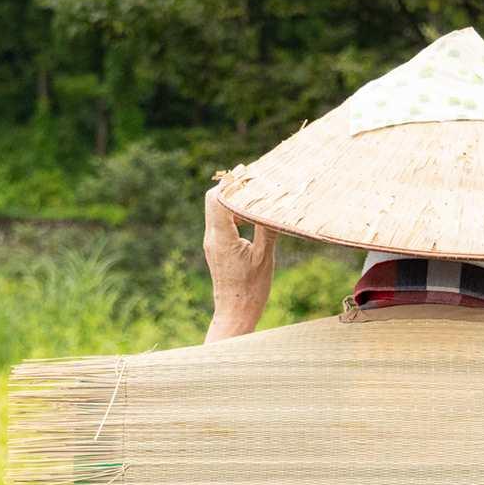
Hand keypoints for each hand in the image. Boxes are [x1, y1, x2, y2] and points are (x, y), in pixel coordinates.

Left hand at [203, 185, 275, 341]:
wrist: (235, 313)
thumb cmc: (251, 289)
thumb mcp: (264, 257)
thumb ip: (266, 228)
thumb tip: (271, 204)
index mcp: (222, 238)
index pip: (220, 199)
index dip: (233, 183)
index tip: (247, 171)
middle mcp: (212, 237)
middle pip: (213, 200)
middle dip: (231, 187)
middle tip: (251, 180)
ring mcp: (212, 242)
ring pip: (216, 210)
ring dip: (233, 200)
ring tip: (255, 199)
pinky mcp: (216, 248)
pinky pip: (221, 222)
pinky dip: (233, 214)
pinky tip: (251, 219)